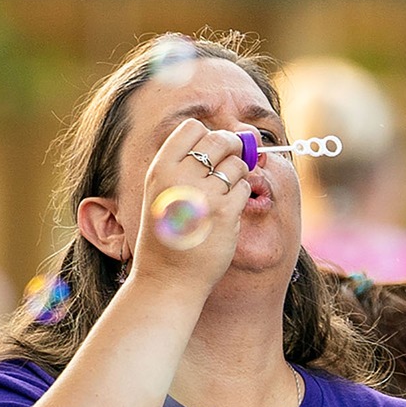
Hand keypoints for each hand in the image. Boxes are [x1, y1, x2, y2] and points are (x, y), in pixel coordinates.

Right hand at [128, 119, 251, 294]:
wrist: (167, 278)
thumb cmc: (168, 235)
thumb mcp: (162, 193)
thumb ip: (185, 166)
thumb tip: (232, 137)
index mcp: (160, 169)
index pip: (192, 128)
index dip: (209, 135)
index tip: (212, 153)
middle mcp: (180, 176)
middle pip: (220, 139)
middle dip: (233, 148)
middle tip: (232, 165)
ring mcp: (203, 194)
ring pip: (237, 163)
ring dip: (238, 174)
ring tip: (226, 194)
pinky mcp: (225, 212)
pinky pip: (245, 187)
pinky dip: (242, 195)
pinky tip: (229, 211)